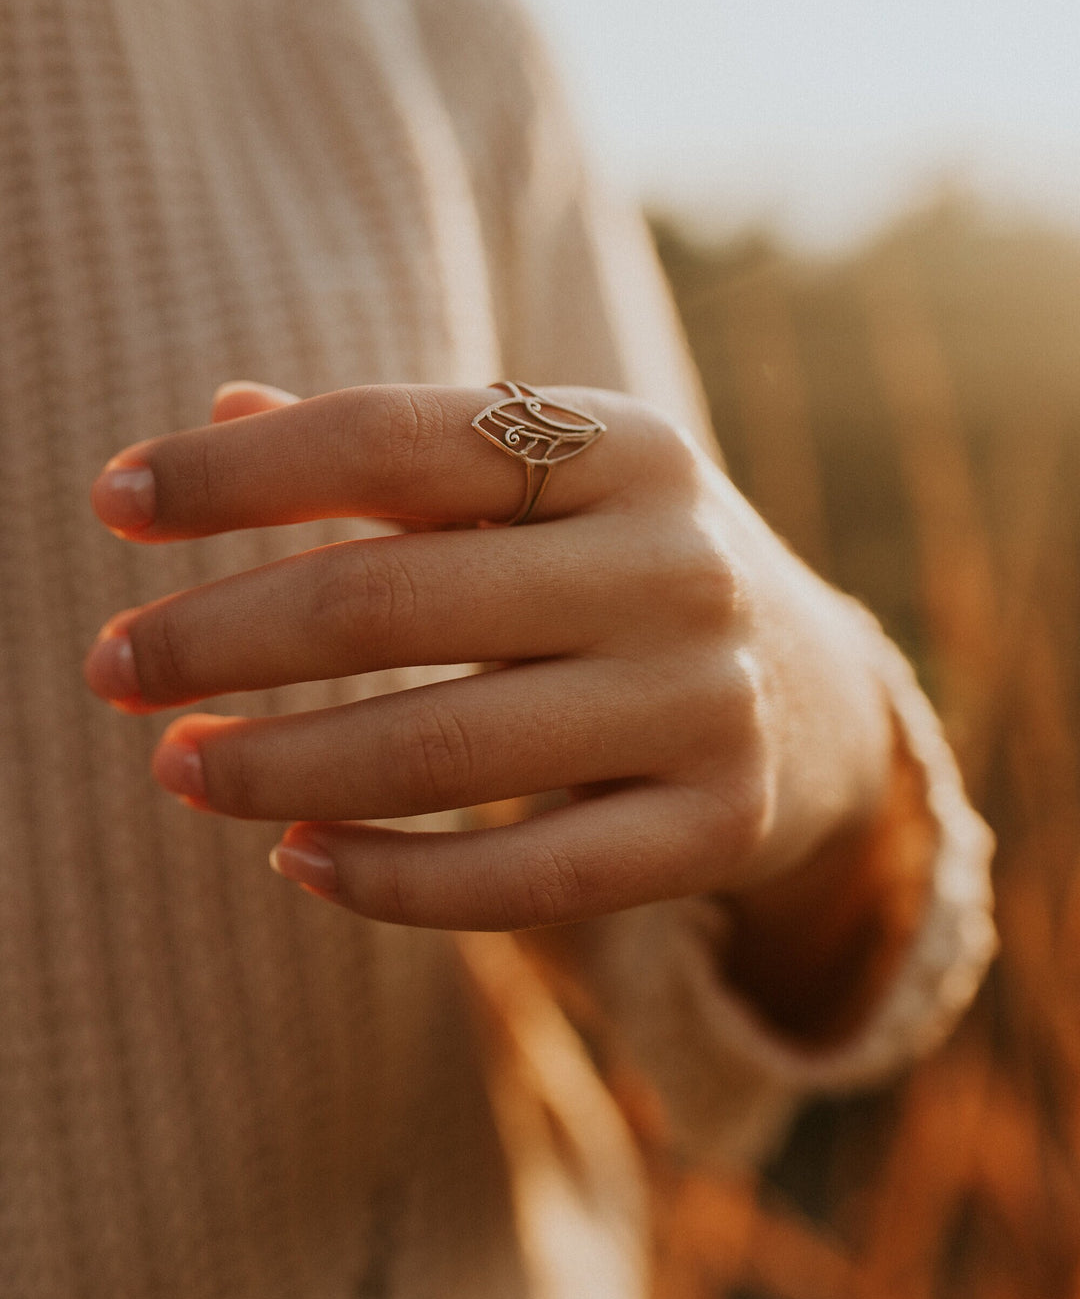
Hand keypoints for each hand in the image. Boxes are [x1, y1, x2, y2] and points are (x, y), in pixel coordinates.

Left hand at [83, 380, 893, 930]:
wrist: (812, 696)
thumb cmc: (618, 568)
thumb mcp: (539, 486)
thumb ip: (393, 452)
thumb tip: (219, 416)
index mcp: (623, 442)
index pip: (395, 437)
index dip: (238, 474)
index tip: (115, 503)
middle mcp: (676, 564)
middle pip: (393, 601)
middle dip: (218, 637)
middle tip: (109, 668)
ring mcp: (706, 701)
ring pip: (442, 751)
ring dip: (274, 767)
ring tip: (173, 769)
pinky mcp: (713, 826)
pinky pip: (519, 881)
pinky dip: (384, 880)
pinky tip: (292, 857)